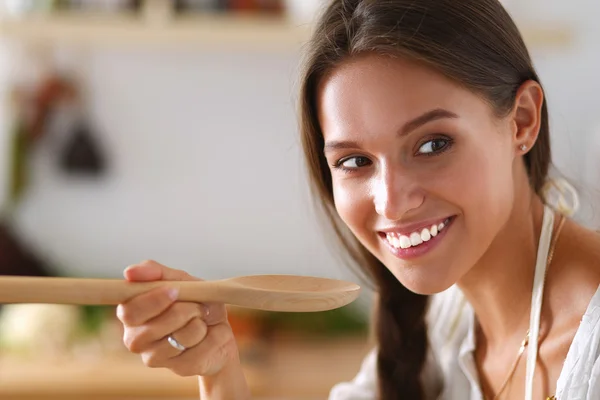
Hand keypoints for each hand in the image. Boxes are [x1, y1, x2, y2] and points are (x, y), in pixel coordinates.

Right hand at [116, 260, 238, 376]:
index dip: (153, 301)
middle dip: (185, 310)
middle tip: (196, 306)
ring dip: (200, 323)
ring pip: (182, 337)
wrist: (219, 328)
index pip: (130, 311)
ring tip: (201, 321)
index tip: (175, 291)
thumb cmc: (194, 302)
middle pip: (156, 326)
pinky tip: (208, 336)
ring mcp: (155, 358)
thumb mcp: (180, 280)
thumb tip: (129, 272)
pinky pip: (200, 350)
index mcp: (130, 314)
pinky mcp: (179, 369)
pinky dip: (213, 337)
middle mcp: (135, 339)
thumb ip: (155, 272)